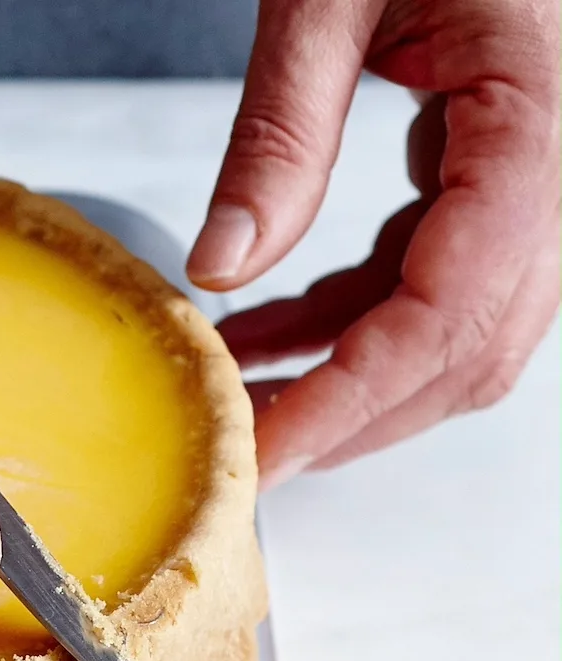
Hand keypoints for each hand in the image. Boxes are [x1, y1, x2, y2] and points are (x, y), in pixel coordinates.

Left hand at [188, 0, 559, 487]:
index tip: (270, 448)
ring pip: (460, 326)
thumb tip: (223, 266)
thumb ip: (282, 133)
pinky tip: (267, 330)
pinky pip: (438, 274)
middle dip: (351, 409)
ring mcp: (543, 173)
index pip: (455, 306)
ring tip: (235, 389)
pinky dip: (353, 316)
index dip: (358, 395)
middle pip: (469, 344)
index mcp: (542, 119)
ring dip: (346, 371)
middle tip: (237, 447)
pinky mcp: (505, 169)